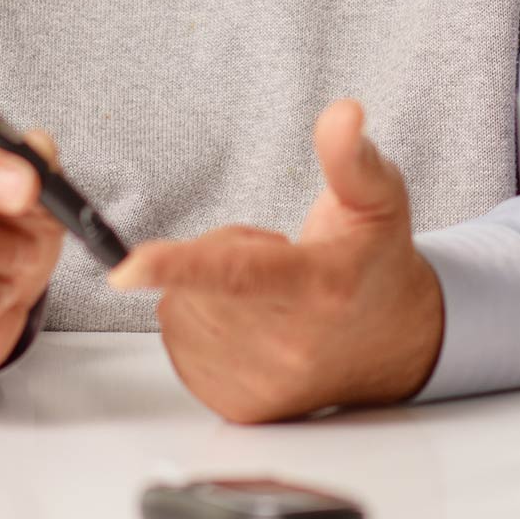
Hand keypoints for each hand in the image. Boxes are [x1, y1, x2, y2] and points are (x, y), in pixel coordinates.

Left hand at [107, 99, 443, 422]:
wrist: (394, 343)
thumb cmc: (373, 261)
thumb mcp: (377, 197)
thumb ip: (351, 155)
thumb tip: (344, 112)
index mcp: (321, 286)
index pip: (240, 275)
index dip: (179, 266)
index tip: (125, 267)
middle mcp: (291, 345)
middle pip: (199, 281)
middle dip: (218, 249)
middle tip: (270, 251)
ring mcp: (263, 382)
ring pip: (179, 310)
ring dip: (202, 287)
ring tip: (261, 287)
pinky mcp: (238, 405)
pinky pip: (176, 342)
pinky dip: (194, 318)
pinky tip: (242, 318)